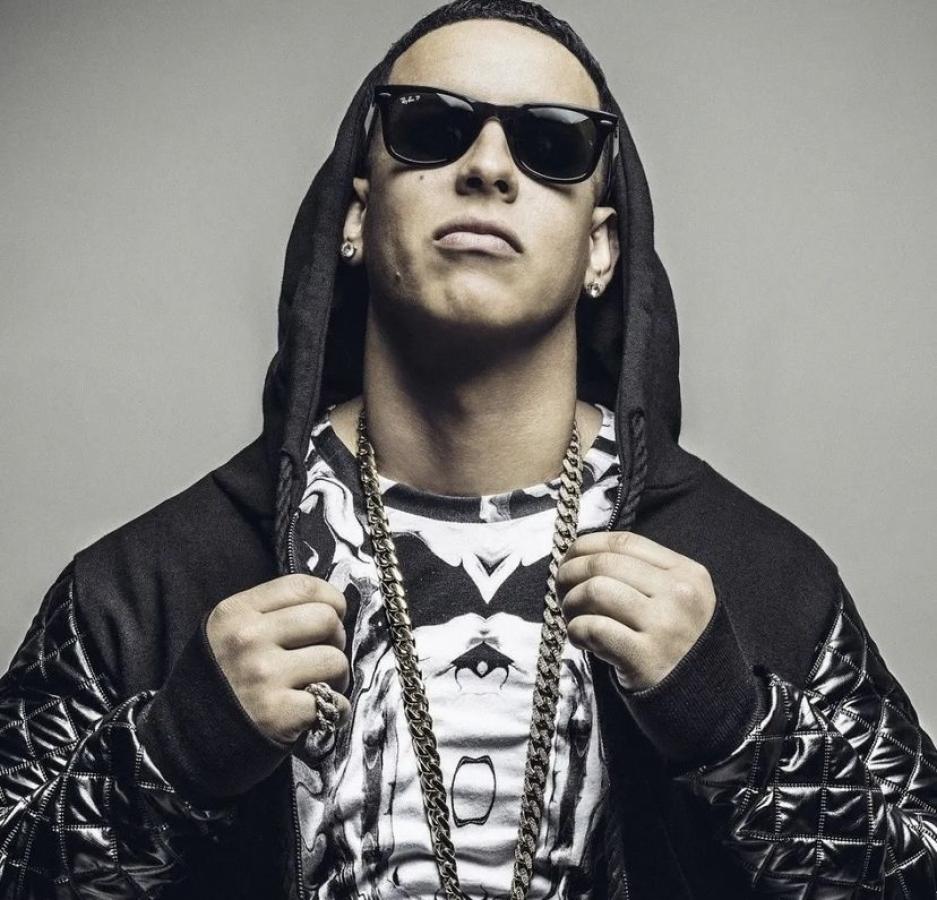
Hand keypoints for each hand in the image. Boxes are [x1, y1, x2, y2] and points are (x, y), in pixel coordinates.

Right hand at [206, 574, 351, 744]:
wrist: (182, 746)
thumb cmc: (215, 686)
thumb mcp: (225, 634)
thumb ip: (268, 615)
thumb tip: (327, 608)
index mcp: (235, 613)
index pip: (302, 586)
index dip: (330, 599)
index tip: (333, 615)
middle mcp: (248, 639)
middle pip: (326, 619)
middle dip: (335, 639)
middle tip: (323, 656)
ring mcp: (263, 676)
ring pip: (335, 660)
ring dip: (337, 677)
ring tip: (320, 687)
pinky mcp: (278, 714)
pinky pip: (334, 701)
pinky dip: (335, 709)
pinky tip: (317, 713)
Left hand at [556, 532, 716, 691]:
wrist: (708, 702)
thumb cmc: (682, 646)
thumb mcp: (679, 600)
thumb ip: (643, 575)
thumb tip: (583, 557)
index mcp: (687, 572)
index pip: (624, 542)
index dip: (586, 546)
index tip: (569, 558)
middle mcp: (679, 594)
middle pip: (604, 564)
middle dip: (570, 573)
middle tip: (561, 590)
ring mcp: (664, 625)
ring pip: (595, 591)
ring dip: (571, 602)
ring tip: (572, 616)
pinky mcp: (645, 657)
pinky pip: (594, 628)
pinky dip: (576, 630)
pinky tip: (580, 639)